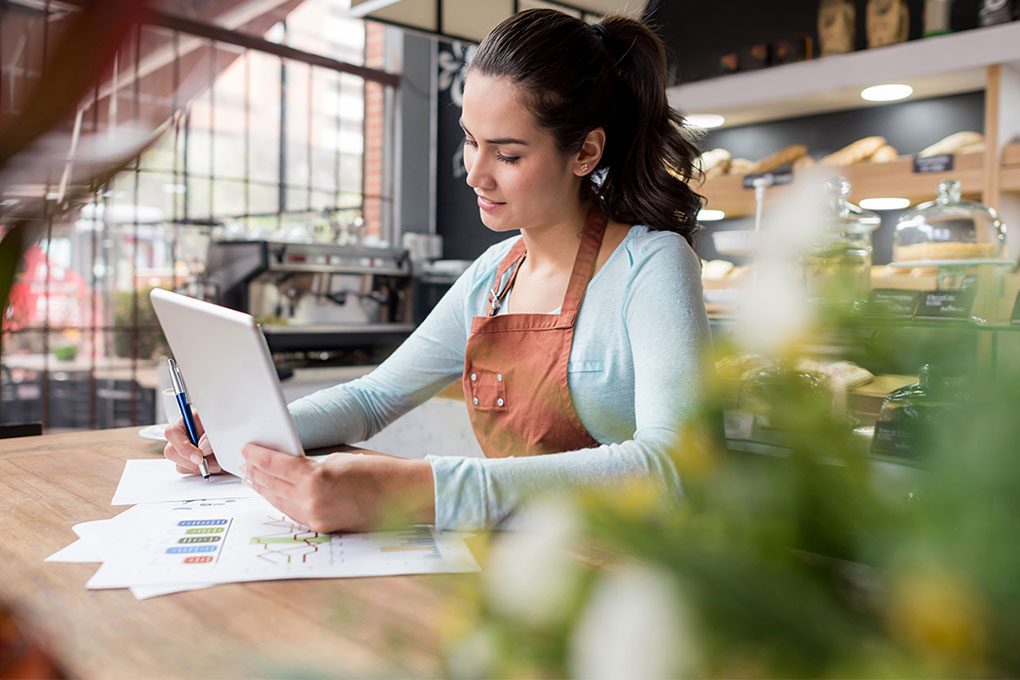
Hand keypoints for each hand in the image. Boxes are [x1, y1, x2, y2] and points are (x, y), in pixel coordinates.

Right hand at [162, 412, 221, 475]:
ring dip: (200, 468)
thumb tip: (203, 446)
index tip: (199, 457)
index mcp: (185, 421)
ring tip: (218, 463)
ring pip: (180, 465)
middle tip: (212, 463)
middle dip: (192, 462)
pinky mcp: (188, 462)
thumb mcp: (219, 424)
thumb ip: (210, 434)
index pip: (172, 433)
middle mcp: (181, 436)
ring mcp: (183, 450)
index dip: (183, 447)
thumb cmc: (225, 424)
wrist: (233, 434)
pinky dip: (203, 471)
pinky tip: (214, 465)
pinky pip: (189, 471)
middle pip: (172, 452)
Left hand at [239, 443, 434, 532]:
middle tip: (244, 464)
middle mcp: (312, 501)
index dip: (259, 456)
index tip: (247, 449)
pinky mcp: (324, 527)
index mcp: (316, 478)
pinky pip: (295, 513)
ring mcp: (317, 517)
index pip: (277, 465)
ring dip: (265, 490)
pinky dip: (282, 502)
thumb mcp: (340, 457)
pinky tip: (276, 495)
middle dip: (257, 474)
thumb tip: (289, 463)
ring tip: (253, 479)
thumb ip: (312, 462)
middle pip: (274, 486)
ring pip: (280, 503)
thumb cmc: (379, 470)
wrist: (404, 495)